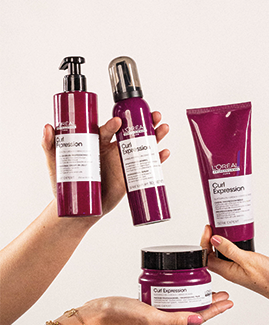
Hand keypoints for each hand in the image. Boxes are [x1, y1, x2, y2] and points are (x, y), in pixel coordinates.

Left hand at [41, 112, 169, 216]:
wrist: (78, 209)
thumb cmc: (65, 184)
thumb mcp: (55, 163)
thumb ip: (50, 145)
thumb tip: (48, 127)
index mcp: (96, 143)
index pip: (107, 129)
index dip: (113, 124)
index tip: (117, 121)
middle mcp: (112, 150)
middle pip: (131, 132)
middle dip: (144, 122)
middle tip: (153, 115)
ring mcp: (122, 163)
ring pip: (142, 145)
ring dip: (154, 136)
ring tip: (163, 128)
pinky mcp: (130, 176)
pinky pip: (146, 166)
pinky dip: (157, 159)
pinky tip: (164, 153)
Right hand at [79, 292, 232, 324]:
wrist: (98, 315)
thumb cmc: (120, 316)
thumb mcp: (150, 316)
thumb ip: (174, 319)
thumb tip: (198, 319)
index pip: (198, 317)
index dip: (215, 309)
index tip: (229, 301)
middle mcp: (165, 323)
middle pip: (194, 312)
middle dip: (210, 304)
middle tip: (223, 294)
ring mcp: (158, 316)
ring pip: (184, 307)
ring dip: (197, 299)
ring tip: (207, 291)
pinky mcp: (150, 308)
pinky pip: (172, 302)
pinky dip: (182, 296)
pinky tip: (181, 289)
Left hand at [200, 225, 268, 306]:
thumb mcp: (248, 260)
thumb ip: (229, 250)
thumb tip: (213, 240)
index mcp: (227, 272)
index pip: (206, 257)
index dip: (204, 242)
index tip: (208, 229)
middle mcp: (229, 272)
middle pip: (211, 257)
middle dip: (208, 242)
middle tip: (212, 227)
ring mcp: (237, 271)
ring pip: (221, 256)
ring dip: (218, 244)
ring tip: (220, 230)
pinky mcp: (245, 268)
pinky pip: (231, 257)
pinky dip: (229, 247)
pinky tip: (234, 240)